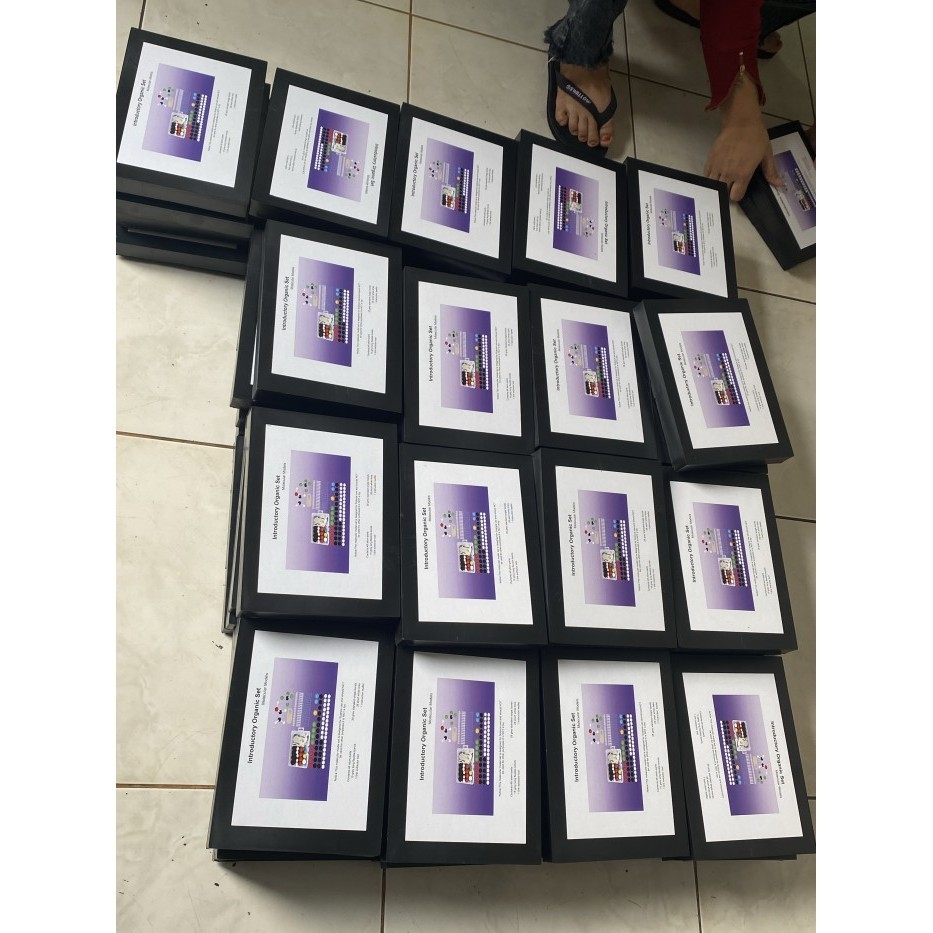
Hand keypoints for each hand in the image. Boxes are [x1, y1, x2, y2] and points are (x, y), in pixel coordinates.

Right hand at [704, 75, 782, 201]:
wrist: (741, 122)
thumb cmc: (756, 137)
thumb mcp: (766, 155)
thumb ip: (770, 172)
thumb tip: (779, 184)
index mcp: (743, 175)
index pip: (736, 196)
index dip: (738, 195)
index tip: (740, 189)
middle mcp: (728, 174)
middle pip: (724, 193)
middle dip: (728, 190)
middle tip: (733, 183)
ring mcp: (717, 168)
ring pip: (714, 186)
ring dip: (719, 185)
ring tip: (724, 179)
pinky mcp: (710, 161)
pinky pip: (707, 177)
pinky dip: (711, 178)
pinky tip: (717, 173)